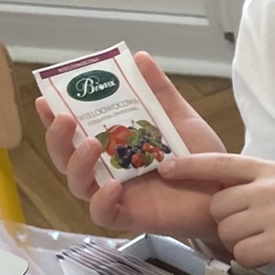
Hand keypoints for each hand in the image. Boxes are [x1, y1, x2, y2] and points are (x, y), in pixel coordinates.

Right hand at [35, 50, 227, 236]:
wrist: (229, 190)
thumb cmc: (201, 158)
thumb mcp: (180, 118)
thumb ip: (159, 91)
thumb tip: (140, 57)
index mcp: (114, 145)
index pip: (75, 132)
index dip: (54, 118)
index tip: (46, 99)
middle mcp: (109, 169)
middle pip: (66, 158)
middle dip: (57, 138)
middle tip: (65, 119)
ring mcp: (118, 195)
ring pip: (78, 185)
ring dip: (77, 164)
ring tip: (93, 144)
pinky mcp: (131, 216)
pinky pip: (103, 215)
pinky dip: (102, 202)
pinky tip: (113, 186)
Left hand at [157, 153, 274, 274]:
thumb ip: (262, 184)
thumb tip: (229, 192)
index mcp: (272, 169)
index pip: (221, 162)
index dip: (189, 166)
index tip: (165, 169)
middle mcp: (269, 188)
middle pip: (219, 205)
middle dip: (227, 221)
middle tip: (253, 229)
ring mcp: (273, 215)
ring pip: (228, 232)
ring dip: (241, 243)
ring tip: (270, 242)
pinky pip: (242, 254)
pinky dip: (253, 259)